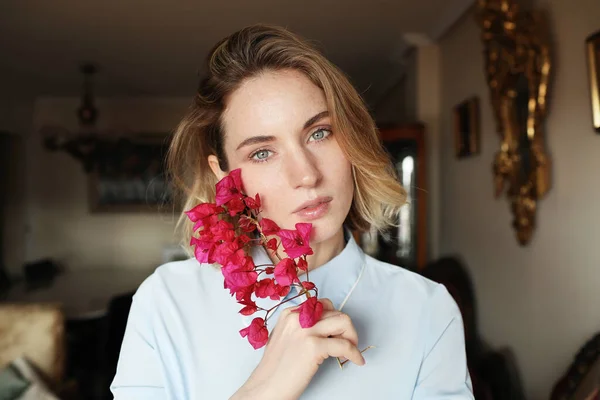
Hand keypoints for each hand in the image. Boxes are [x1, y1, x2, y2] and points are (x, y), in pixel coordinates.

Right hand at [231, 298, 364, 399]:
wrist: (266, 388)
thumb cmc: (275, 369)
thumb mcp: (284, 337)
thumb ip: (300, 327)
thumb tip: (325, 328)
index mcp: (290, 314)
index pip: (322, 305)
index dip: (332, 319)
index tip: (335, 333)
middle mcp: (298, 317)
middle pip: (335, 311)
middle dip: (345, 327)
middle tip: (346, 343)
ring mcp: (306, 330)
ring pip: (344, 321)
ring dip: (352, 336)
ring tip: (350, 350)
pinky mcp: (314, 346)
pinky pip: (345, 345)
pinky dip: (355, 353)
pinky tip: (355, 361)